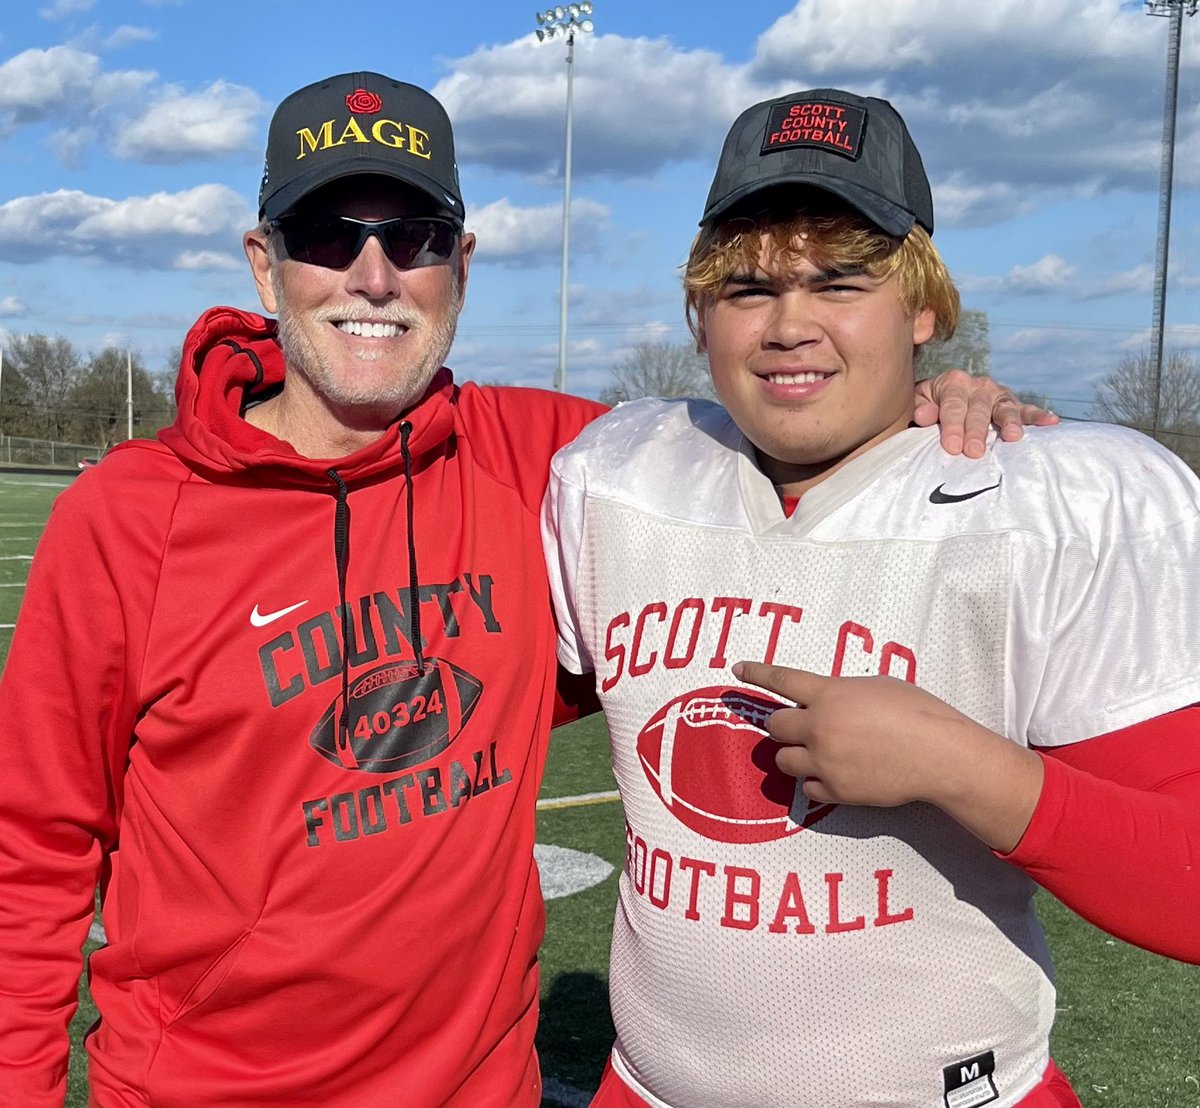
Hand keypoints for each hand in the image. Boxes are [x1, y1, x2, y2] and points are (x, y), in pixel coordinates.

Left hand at [731, 661, 1043, 850]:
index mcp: (829, 693)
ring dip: (795, 755)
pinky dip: (815, 781)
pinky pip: (807, 788)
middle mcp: (818, 726)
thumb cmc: (918, 713)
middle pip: (775, 726)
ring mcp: (824, 760)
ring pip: (783, 760)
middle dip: (784, 725)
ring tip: (820, 753)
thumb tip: (827, 700)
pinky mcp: (835, 790)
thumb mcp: (877, 686)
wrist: (939, 756)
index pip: (780, 679)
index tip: (737, 670)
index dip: (756, 673)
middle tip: (800, 727)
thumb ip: (842, 693)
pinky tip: (835, 775)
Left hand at [913, 369, 1058, 459]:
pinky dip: (1039, 416)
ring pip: (1004, 407)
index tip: (953, 447)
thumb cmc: (929, 404)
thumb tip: (924, 415)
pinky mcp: (1012, 404)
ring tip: (1013, 437)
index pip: (953, 405)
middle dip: (977, 431)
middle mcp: (978, 385)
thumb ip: (920, 408)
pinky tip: (1052, 422)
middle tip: (975, 452)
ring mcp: (997, 394)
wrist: (942, 395)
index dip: (953, 426)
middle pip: (978, 409)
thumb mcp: (919, 402)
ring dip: (1010, 422)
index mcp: (953, 382)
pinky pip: (1027, 409)